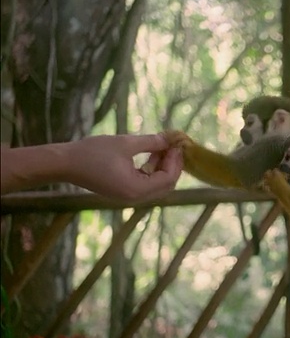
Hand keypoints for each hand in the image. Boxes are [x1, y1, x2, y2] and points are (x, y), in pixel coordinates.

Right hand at [65, 134, 182, 200]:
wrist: (64, 163)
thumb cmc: (93, 152)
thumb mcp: (125, 143)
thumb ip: (151, 142)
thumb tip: (169, 140)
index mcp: (136, 189)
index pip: (167, 179)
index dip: (175, 162)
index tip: (178, 145)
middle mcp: (134, 197)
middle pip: (165, 186)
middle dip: (172, 166)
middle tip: (175, 147)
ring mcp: (128, 196)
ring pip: (156, 185)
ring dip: (162, 167)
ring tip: (163, 148)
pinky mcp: (122, 191)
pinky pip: (144, 184)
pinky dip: (151, 171)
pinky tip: (151, 155)